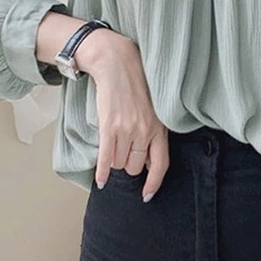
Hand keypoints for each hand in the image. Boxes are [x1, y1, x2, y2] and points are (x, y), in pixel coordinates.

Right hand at [79, 31, 169, 201]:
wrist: (117, 64)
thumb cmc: (136, 86)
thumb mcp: (154, 111)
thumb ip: (153, 135)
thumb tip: (150, 162)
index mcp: (159, 128)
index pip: (161, 165)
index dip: (154, 184)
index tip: (147, 195)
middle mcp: (144, 131)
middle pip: (135, 167)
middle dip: (128, 165)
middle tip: (123, 153)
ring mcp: (126, 130)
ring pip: (120, 163)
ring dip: (115, 161)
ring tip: (113, 146)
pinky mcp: (108, 126)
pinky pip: (106, 158)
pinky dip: (102, 172)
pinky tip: (100, 180)